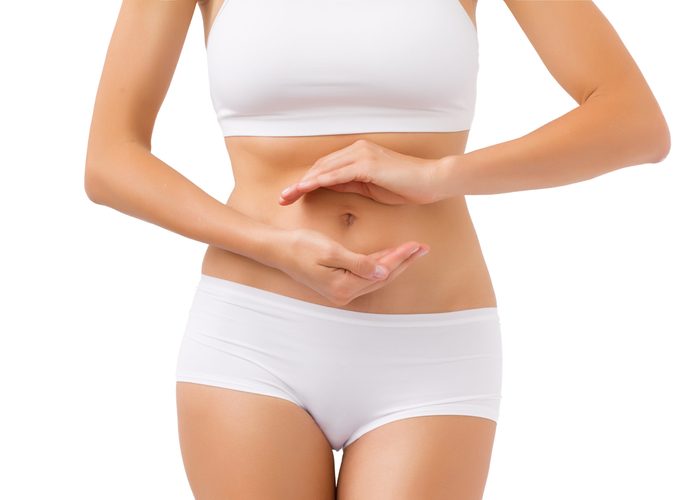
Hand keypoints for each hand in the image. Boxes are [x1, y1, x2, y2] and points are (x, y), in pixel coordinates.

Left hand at [277, 139, 446, 205]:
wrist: (432, 180)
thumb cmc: (406, 186)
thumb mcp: (372, 187)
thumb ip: (351, 183)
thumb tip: (329, 186)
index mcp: (358, 154)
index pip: (326, 168)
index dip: (307, 181)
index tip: (292, 195)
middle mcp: (357, 150)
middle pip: (320, 167)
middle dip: (299, 183)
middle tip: (282, 198)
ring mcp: (362, 155)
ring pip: (324, 169)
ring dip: (303, 183)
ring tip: (287, 196)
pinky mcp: (367, 164)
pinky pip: (337, 174)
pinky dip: (318, 181)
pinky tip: (305, 189)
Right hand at [278, 227, 429, 305]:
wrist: (277, 250)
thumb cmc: (300, 246)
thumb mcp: (330, 251)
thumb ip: (358, 263)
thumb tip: (383, 273)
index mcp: (344, 286)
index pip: (381, 270)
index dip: (400, 256)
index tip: (416, 244)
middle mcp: (344, 294)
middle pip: (383, 277)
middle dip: (404, 262)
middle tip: (423, 248)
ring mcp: (341, 292)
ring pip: (376, 278)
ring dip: (394, 264)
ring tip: (412, 252)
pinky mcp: (338, 285)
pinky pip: (365, 276)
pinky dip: (379, 266)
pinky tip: (388, 257)